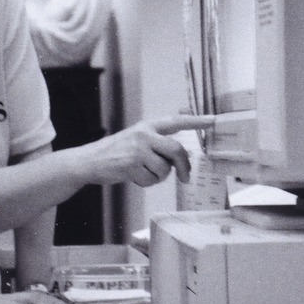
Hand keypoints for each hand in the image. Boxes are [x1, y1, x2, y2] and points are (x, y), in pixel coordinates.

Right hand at [81, 114, 213, 186]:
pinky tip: (134, 177)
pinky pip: (152, 180)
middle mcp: (144, 134)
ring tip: (144, 173)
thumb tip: (183, 157)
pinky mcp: (131, 165)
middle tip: (185, 177)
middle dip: (184, 166)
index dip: (196, 121)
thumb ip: (158, 143)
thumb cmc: (116, 152)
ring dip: (158, 177)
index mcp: (147, 126)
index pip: (176, 121)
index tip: (213, 120)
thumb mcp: (136, 139)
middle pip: (177, 149)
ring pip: (165, 169)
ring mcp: (137, 149)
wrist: (90, 161)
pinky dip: (146, 183)